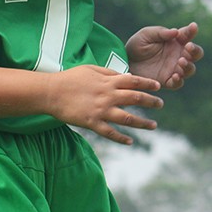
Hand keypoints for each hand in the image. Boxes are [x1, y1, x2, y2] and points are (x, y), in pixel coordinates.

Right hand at [46, 65, 162, 144]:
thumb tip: (126, 76)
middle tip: (160, 104)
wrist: (51, 92)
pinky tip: (130, 142)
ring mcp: (101, 110)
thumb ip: (109, 72)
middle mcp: (108, 96)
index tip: (158, 86)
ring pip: (128, 118)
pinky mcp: (93, 123)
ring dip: (143, 123)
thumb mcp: (90, 69)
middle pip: (136, 98)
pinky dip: (122, 138)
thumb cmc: (70, 78)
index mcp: (108, 81)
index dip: (148, 83)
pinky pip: (111, 133)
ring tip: (153, 125)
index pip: (134, 81)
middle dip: (151, 102)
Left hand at [125, 22, 203, 89]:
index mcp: (175, 41)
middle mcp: (178, 55)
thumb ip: (160, 33)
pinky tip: (175, 75)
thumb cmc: (136, 45)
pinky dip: (179, 80)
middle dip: (195, 50)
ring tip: (181, 61)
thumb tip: (176, 32)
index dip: (192, 31)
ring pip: (190, 69)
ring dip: (188, 65)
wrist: (125, 62)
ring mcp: (174, 68)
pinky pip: (178, 83)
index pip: (188, 35)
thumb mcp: (146, 34)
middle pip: (195, 54)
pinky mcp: (167, 80)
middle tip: (188, 47)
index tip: (193, 26)